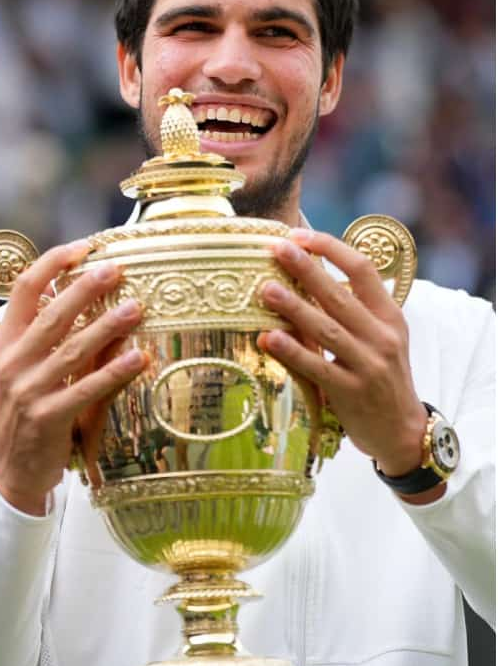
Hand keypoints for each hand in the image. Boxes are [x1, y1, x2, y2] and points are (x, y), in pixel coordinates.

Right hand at [0, 240, 147, 514]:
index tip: (82, 247)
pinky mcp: (47, 418)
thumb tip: (79, 296)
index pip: (23, 290)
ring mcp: (27, 391)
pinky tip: (138, 358)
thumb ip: (42, 337)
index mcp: (4, 343)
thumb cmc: (21, 412)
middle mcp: (11, 363)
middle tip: (115, 268)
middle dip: (85, 288)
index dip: (52, 264)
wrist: (7, 470)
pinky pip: (85, 390)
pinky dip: (114, 373)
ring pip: (72, 350)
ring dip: (107, 326)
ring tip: (136, 308)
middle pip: (51, 315)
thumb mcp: (19, 369)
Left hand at [257, 228, 427, 479]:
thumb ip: (350, 309)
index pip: (363, 271)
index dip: (331, 249)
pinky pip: (317, 368)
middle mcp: (382, 337)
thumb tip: (306, 270)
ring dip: (294, 308)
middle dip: (307, 270)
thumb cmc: (380, 374)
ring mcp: (368, 365)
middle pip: (340, 296)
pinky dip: (292, 352)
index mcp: (389, 316)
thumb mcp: (378, 337)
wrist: (401, 430)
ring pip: (327, 330)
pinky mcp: (350, 393)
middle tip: (276, 248)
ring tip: (265, 290)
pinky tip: (269, 337)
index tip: (299, 235)